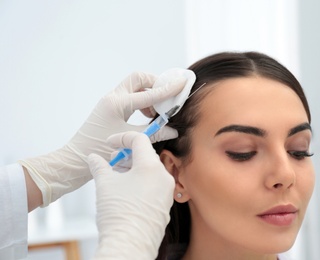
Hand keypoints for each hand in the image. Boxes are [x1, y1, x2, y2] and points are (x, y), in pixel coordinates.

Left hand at [19, 72, 182, 205]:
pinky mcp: (109, 108)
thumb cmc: (99, 150)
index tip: (182, 84)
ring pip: (134, 86)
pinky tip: (145, 117)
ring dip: (148, 94)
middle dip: (155, 84)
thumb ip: (154, 132)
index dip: (168, 89)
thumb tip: (173, 130)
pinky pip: (129, 96)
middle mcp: (113, 98)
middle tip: (166, 98)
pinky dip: (141, 102)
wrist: (76, 159)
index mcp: (117, 104)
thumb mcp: (130, 140)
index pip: (150, 93)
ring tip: (155, 113)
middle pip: (139, 78)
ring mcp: (110, 101)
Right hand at [89, 131, 173, 259]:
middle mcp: (164, 177)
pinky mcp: (164, 206)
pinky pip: (154, 186)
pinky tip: (126, 191)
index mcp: (151, 167)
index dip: (122, 138)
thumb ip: (99, 166)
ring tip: (116, 176)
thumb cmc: (118, 214)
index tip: (110, 143)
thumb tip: (93, 158)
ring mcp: (166, 193)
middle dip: (127, 155)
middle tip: (112, 161)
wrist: (128, 246)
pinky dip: (141, 183)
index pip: (140, 140)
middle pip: (146, 156)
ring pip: (150, 172)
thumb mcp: (104, 184)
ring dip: (133, 170)